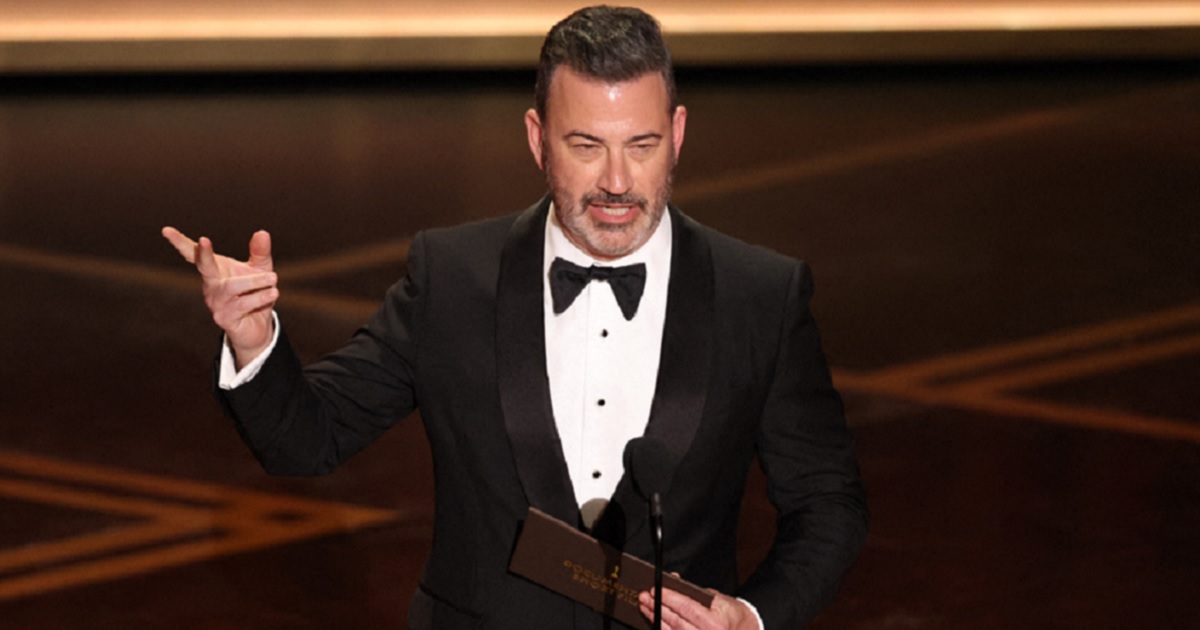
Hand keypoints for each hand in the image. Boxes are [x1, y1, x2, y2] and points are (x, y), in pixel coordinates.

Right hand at [162, 227, 277, 367]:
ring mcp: (215, 302)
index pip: (194, 254)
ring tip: (273, 278)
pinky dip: (260, 298)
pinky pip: (242, 304)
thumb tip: (262, 232)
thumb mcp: (261, 269)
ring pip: (231, 287)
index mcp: (215, 270)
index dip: (180, 242)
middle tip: (204, 240)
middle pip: (204, 267)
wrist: (259, 327)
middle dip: (204, 254)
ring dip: (255, 281)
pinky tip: (272, 294)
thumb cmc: (257, 293)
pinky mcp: (224, 318)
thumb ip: (260, 252)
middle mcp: (211, 285)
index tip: (166, 230)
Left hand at [639, 587, 758, 629]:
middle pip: (677, 622)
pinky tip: (656, 623)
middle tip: (645, 598)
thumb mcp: (718, 598)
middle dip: (658, 608)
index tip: (655, 590)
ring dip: (657, 620)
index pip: (687, 608)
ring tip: (646, 608)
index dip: (669, 598)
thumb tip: (673, 581)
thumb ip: (695, 592)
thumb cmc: (732, 614)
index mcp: (717, 623)